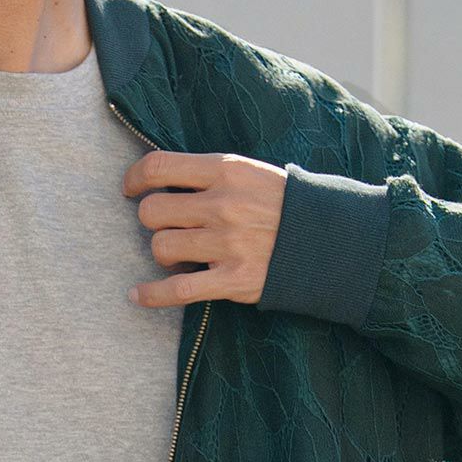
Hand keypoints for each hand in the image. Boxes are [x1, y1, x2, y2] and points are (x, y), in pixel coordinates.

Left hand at [122, 150, 286, 306]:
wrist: (330, 240)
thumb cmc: (282, 205)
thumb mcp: (251, 173)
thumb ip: (209, 174)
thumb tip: (160, 179)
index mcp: (226, 171)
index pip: (159, 166)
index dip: (136, 177)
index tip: (131, 188)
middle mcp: (223, 205)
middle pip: (152, 211)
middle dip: (153, 220)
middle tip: (168, 225)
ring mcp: (227, 244)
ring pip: (161, 247)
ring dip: (163, 252)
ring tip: (180, 253)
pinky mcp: (232, 279)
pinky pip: (176, 290)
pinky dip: (152, 295)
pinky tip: (137, 295)